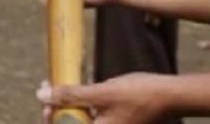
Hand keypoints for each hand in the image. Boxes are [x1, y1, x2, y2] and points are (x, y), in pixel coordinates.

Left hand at [37, 74, 171, 123]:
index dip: (50, 120)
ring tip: (62, 89)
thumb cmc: (138, 95)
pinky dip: (83, 108)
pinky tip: (83, 94)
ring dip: (69, 108)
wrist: (168, 96)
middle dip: (57, 112)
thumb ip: (71, 96)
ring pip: (80, 123)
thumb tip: (41, 95)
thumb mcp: (101, 93)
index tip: (44, 102)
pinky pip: (92, 120)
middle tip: (50, 91)